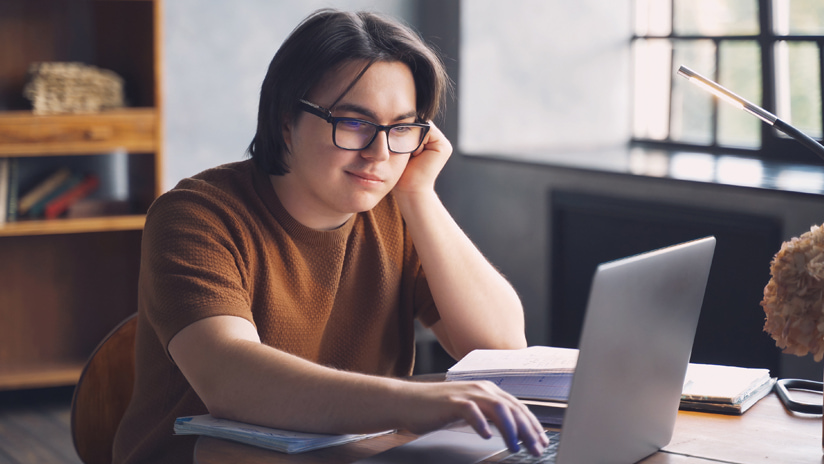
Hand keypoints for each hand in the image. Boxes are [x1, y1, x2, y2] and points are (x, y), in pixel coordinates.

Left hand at [393, 121, 451, 196]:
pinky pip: (427, 130)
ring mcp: (442, 143)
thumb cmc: (401, 173)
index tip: (396, 142)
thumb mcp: (400, 150)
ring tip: (409, 153)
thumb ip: (405, 134)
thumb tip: (399, 116)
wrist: (409, 190)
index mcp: (427, 141)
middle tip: (402, 148)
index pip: (414, 124)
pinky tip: (415, 153)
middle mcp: (437, 140)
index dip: (404, 129)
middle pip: (418, 123)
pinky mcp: (444, 146)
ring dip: (411, 137)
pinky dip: (417, 139)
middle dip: (408, 131)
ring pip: (421, 126)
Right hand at [395, 380, 548, 455]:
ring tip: (516, 447)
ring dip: (510, 429)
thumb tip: (512, 430)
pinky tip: (486, 436)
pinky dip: (481, 424)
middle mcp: (481, 389)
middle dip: (528, 430)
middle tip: (537, 448)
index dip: (533, 424)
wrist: (409, 401)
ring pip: (498, 408)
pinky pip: (471, 411)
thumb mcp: (471, 410)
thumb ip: (490, 415)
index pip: (518, 407)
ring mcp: (467, 394)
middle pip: (512, 408)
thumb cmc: (438, 408)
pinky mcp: (452, 402)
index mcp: (488, 390)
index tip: (542, 441)